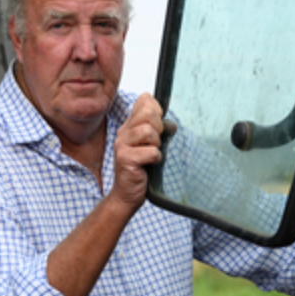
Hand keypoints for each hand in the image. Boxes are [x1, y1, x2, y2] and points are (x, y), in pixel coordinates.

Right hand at [109, 94, 164, 212]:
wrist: (126, 194)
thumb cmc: (141, 170)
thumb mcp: (151, 147)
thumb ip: (160, 132)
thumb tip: (172, 124)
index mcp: (130, 126)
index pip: (144, 100)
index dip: (156, 110)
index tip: (158, 125)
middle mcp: (124, 133)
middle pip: (147, 112)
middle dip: (159, 126)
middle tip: (155, 142)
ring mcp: (122, 146)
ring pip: (148, 131)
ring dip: (156, 144)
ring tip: (152, 153)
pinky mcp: (126, 159)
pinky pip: (151, 152)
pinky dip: (156, 158)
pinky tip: (151, 164)